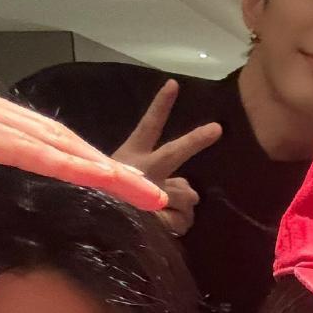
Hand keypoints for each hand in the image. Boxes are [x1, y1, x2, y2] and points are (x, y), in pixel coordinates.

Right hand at [0, 63, 165, 209]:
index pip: (32, 139)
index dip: (84, 163)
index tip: (125, 191)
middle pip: (49, 135)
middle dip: (108, 166)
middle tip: (157, 198)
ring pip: (42, 138)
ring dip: (100, 167)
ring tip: (145, 194)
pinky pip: (10, 144)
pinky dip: (58, 162)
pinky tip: (95, 179)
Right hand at [111, 80, 221, 234]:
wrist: (95, 228)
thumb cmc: (110, 202)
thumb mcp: (132, 186)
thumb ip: (167, 184)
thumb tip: (193, 192)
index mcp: (132, 157)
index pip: (149, 126)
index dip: (161, 105)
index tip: (174, 84)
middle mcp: (144, 169)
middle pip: (175, 152)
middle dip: (196, 140)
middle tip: (217, 128)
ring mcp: (153, 191)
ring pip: (188, 194)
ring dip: (183, 206)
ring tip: (163, 215)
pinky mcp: (159, 214)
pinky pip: (185, 218)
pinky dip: (180, 224)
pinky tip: (163, 228)